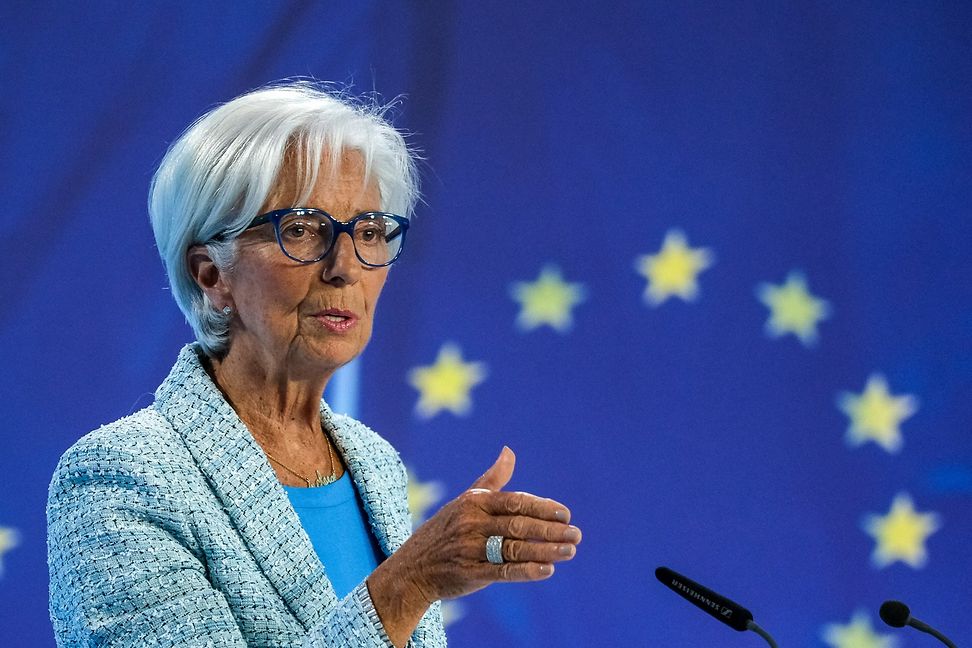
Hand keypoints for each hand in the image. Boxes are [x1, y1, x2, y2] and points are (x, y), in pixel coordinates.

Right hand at [395, 446, 581, 603]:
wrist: (412, 568)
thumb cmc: (444, 530)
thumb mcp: (465, 501)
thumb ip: (492, 479)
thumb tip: (509, 450)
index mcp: (474, 502)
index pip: (515, 501)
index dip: (542, 507)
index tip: (566, 514)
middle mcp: (472, 523)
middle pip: (518, 524)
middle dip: (550, 529)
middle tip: (576, 533)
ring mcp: (470, 549)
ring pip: (515, 548)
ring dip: (546, 550)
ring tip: (570, 550)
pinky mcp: (470, 573)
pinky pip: (503, 571)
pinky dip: (527, 571)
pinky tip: (548, 569)